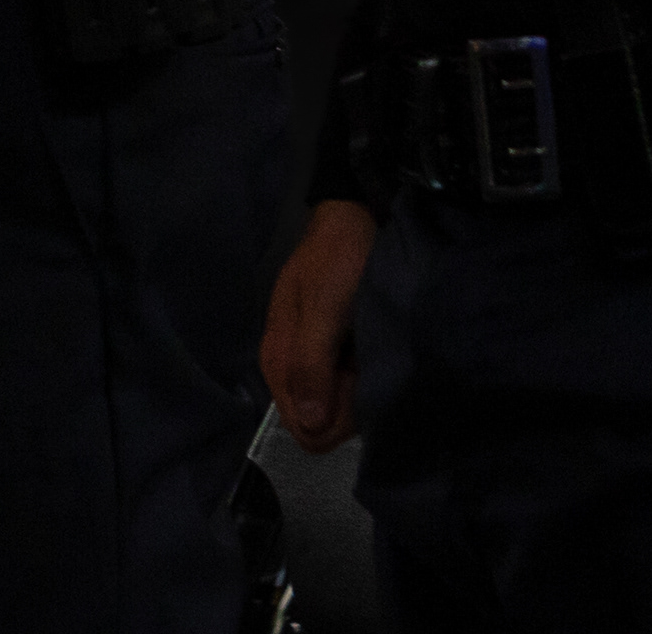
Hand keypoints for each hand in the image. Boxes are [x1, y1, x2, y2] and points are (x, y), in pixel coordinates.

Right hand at [260, 200, 377, 452]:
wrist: (353, 222)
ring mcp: (314, 362)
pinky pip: (346, 391)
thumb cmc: (336, 262)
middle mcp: (291, 367)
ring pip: (335, 410)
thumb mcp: (322, 309)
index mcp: (276, 358)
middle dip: (348, 409)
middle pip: (318, 423)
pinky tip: (374, 359)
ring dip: (359, 395)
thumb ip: (311, 365)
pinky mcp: (334, 355)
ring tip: (373, 357)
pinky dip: (364, 384)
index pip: (299, 425)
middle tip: (370, 368)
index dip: (334, 421)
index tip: (357, 390)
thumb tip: (311, 429)